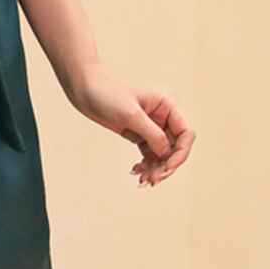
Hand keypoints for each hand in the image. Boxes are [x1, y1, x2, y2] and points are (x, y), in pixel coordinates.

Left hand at [66, 60, 194, 188]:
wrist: (84, 88)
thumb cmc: (107, 93)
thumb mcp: (131, 114)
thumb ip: (152, 134)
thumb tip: (167, 154)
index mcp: (166, 106)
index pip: (185, 134)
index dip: (180, 153)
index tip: (167, 167)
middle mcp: (161, 117)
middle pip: (174, 148)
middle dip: (166, 165)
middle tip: (152, 180)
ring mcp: (149, 127)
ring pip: (161, 154)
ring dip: (155, 169)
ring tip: (142, 180)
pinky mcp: (137, 134)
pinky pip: (148, 154)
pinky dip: (146, 165)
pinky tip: (136, 171)